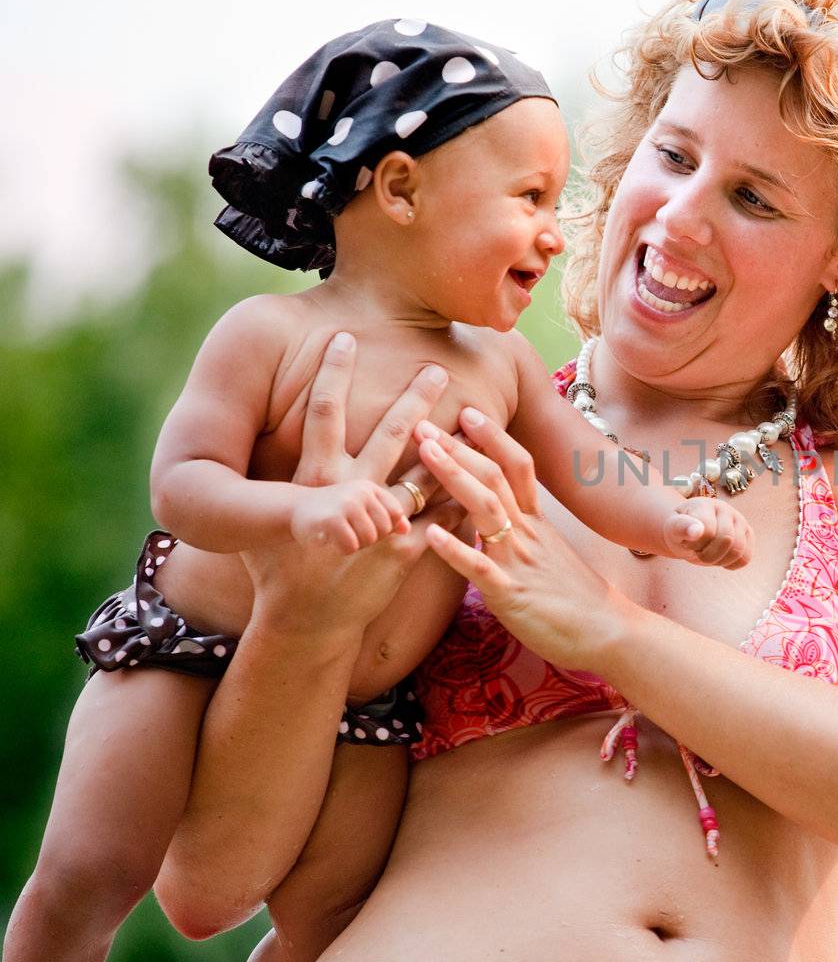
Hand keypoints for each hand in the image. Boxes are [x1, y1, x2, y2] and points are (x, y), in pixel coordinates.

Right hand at [240, 333, 464, 637]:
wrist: (305, 623)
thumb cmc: (277, 569)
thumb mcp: (259, 520)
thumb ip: (261, 481)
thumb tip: (227, 444)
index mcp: (310, 479)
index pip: (321, 415)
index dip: (331, 374)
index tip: (345, 338)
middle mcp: (348, 493)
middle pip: (390, 433)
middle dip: (415, 397)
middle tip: (437, 366)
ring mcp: (381, 520)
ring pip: (427, 470)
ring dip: (452, 443)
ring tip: (476, 416)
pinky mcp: (407, 549)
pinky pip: (444, 512)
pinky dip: (464, 492)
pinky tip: (486, 472)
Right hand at [289, 479, 410, 551]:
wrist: (292, 510)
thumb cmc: (333, 512)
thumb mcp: (360, 508)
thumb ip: (386, 516)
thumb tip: (407, 529)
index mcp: (371, 488)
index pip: (396, 514)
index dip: (384, 527)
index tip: (364, 526)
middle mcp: (361, 492)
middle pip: (384, 529)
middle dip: (370, 538)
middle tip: (349, 533)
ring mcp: (346, 504)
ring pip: (369, 538)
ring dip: (355, 544)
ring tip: (340, 535)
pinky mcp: (331, 520)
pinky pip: (352, 546)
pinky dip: (342, 549)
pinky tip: (330, 540)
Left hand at [414, 409, 627, 672]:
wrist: (609, 632)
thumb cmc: (577, 598)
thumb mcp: (550, 554)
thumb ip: (524, 533)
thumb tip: (496, 519)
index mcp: (537, 523)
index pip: (517, 466)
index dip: (493, 437)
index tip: (468, 412)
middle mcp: (528, 533)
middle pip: (495, 477)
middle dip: (458, 447)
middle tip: (424, 421)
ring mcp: (520, 560)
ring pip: (486, 508)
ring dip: (454, 476)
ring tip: (425, 452)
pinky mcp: (511, 594)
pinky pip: (480, 567)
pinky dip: (455, 549)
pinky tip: (432, 534)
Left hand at [665, 497, 751, 568]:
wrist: (691, 531)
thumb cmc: (681, 531)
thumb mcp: (673, 529)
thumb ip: (681, 527)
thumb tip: (697, 531)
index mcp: (705, 504)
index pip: (708, 530)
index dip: (696, 545)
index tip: (687, 543)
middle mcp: (725, 509)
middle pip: (727, 539)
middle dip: (709, 555)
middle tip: (697, 552)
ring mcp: (739, 520)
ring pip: (739, 550)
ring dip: (720, 561)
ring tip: (708, 555)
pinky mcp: (748, 534)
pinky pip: (746, 558)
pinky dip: (732, 564)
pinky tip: (720, 559)